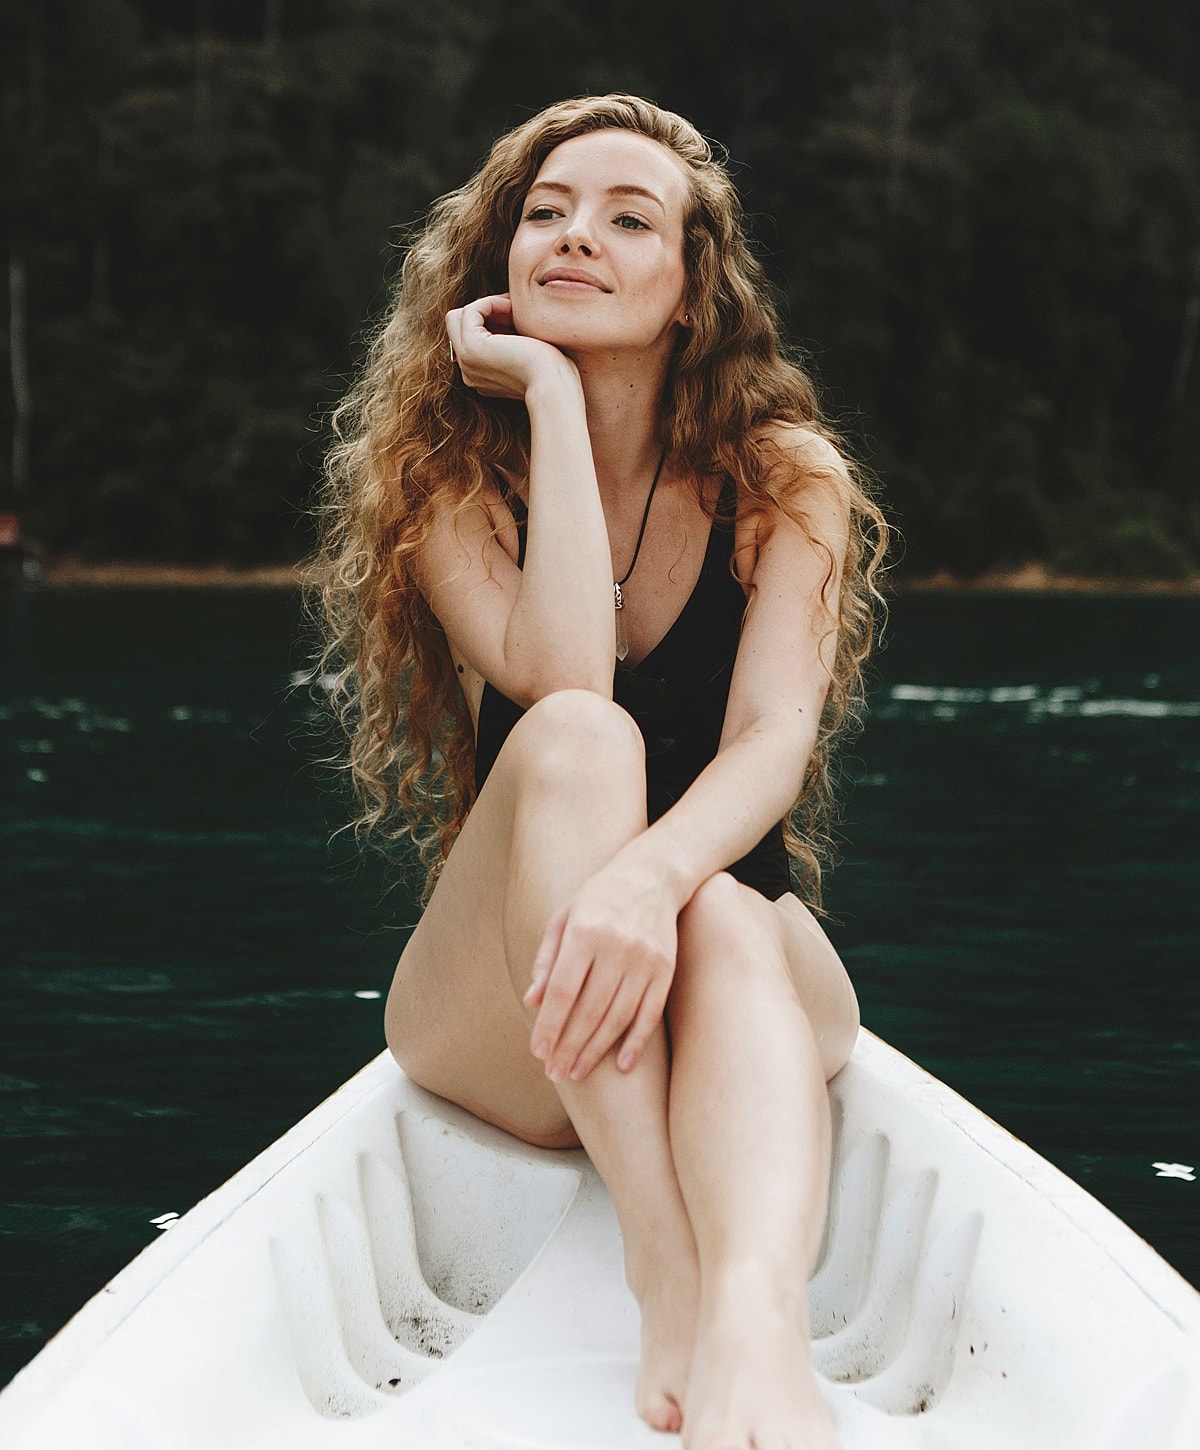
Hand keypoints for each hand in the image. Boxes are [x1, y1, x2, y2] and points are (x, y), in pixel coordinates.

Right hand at [446, 295, 576, 399]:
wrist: (554, 385)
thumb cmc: (552, 370)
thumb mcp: (528, 351)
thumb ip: (512, 337)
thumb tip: (507, 310)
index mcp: (480, 376)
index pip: (471, 336)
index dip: (492, 319)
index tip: (518, 316)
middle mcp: (468, 371)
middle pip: (458, 325)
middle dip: (484, 310)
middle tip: (513, 309)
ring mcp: (466, 361)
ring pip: (458, 317)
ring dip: (488, 304)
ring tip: (515, 309)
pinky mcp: (471, 348)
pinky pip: (469, 311)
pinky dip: (490, 302)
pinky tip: (513, 308)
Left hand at [523, 860, 677, 1081]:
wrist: (651, 876)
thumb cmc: (598, 899)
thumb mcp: (563, 918)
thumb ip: (546, 959)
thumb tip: (531, 1002)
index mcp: (586, 932)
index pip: (563, 990)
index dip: (550, 1024)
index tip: (538, 1052)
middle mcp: (617, 947)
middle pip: (590, 1010)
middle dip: (570, 1046)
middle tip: (555, 1073)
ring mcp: (645, 960)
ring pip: (619, 1017)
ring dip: (596, 1050)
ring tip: (577, 1071)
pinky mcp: (666, 970)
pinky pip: (650, 1013)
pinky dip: (636, 1042)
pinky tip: (621, 1065)